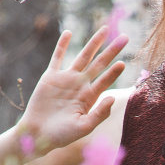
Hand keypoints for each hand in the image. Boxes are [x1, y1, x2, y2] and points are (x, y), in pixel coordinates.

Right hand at [17, 25, 127, 153]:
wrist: (38, 134)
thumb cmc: (61, 135)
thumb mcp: (84, 127)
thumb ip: (99, 114)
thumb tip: (112, 98)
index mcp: (89, 97)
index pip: (105, 80)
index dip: (114, 72)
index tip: (123, 63)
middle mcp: (80, 85)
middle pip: (99, 64)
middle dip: (112, 51)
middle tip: (125, 38)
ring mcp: (66, 79)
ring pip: (83, 56)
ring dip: (94, 43)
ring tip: (105, 30)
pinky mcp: (50, 77)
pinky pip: (57, 57)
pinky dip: (62, 45)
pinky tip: (68, 33)